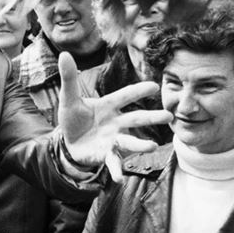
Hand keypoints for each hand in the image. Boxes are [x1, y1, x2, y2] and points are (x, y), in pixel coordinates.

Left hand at [57, 52, 172, 180]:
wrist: (69, 143)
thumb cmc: (74, 119)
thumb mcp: (69, 99)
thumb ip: (69, 78)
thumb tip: (64, 54)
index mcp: (108, 106)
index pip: (124, 96)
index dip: (137, 91)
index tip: (154, 86)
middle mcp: (115, 122)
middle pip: (135, 119)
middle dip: (150, 118)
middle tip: (168, 117)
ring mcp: (113, 139)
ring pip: (129, 142)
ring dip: (140, 145)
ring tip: (152, 146)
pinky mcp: (106, 154)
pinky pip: (113, 162)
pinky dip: (117, 170)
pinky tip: (120, 179)